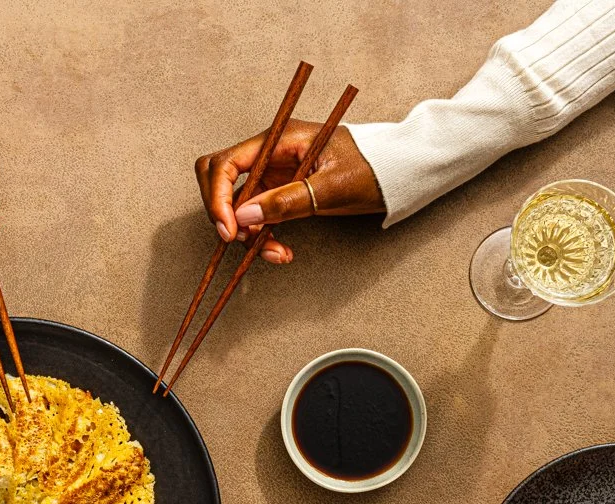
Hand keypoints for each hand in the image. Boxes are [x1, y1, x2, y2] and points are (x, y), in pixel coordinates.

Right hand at [195, 121, 382, 262]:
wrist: (396, 173)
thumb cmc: (372, 169)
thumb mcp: (331, 187)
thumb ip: (286, 200)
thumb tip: (243, 217)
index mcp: (279, 141)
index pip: (225, 164)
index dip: (218, 197)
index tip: (229, 229)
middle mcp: (270, 153)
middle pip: (220, 180)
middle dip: (224, 214)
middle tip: (240, 240)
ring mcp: (273, 172)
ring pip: (237, 204)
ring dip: (247, 233)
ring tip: (274, 252)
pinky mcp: (281, 190)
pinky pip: (257, 216)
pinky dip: (262, 236)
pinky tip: (281, 249)